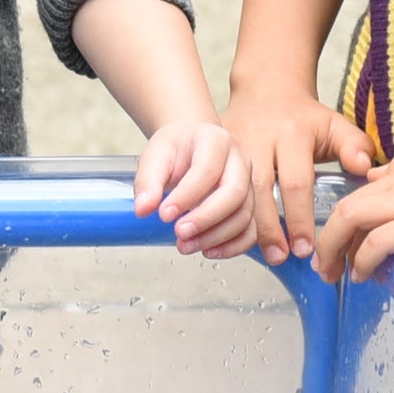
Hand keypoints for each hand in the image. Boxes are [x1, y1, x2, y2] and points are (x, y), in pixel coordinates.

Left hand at [133, 119, 256, 256]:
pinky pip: (250, 230)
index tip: (163, 214)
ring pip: (244, 215)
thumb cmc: (175, 149)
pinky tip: (208, 251)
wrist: (190, 144)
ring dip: (215, 236)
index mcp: (215, 141)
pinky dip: (233, 246)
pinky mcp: (249, 205)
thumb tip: (143, 209)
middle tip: (179, 233)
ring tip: (186, 245)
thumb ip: (147, 181)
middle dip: (206, 218)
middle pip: (234, 193)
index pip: (207, 170)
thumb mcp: (155, 156)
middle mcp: (239, 160)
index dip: (186, 196)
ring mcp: (248, 183)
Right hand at [221, 81, 372, 261]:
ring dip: (246, 226)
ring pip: (234, 192)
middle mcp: (259, 138)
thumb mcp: (334, 125)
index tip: (306, 248)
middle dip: (270, 228)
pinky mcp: (217, 152)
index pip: (296, 181)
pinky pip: (216, 189)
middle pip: (260, 190)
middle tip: (282, 257)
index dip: (299, 217)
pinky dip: (225, 215)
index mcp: (292, 134)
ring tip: (259, 254)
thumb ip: (355, 146)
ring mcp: (233, 145)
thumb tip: (365, 169)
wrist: (264, 89)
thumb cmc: (303, 117)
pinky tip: (232, 238)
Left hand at [312, 148, 393, 283]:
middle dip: (328, 239)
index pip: (360, 192)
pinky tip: (363, 275)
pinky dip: (363, 260)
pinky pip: (376, 242)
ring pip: (349, 219)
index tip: (343, 246)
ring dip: (335, 251)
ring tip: (334, 276)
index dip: (345, 223)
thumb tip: (392, 207)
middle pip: (344, 206)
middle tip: (324, 267)